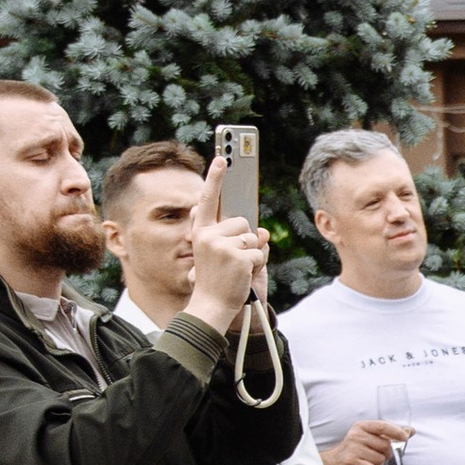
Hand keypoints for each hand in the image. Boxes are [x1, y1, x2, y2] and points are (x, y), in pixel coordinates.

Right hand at [187, 155, 263, 321]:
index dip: (215, 178)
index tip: (222, 158)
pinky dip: (256, 265)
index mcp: (201, 233)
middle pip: (243, 222)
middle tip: (231, 261)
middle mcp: (207, 236)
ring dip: (251, 254)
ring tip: (236, 270)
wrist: (212, 306)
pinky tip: (242, 275)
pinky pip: (259, 252)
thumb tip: (263, 231)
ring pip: (253, 237)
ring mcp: (221, 245)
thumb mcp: (224, 255)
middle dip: (244, 240)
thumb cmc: (219, 280)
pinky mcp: (236, 256)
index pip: (208, 201)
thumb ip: (238, 238)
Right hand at [320, 419, 410, 464]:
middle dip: (385, 456)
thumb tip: (411, 431)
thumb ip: (390, 435)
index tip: (405, 438)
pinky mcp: (351, 462)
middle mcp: (356, 435)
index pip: (383, 426)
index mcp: (362, 427)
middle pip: (386, 446)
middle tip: (375, 460)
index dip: (396, 431)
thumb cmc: (355, 453)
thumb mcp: (371, 440)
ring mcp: (352, 448)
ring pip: (380, 460)